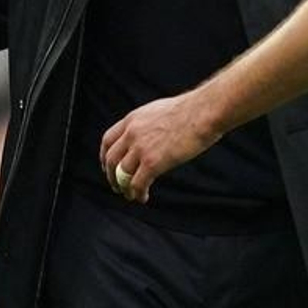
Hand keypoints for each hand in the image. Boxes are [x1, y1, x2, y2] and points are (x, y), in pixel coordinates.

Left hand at [99, 92, 220, 203]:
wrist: (203, 112)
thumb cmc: (190, 111)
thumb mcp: (158, 111)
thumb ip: (147, 123)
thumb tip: (148, 134)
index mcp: (132, 119)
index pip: (108, 140)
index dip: (105, 156)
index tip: (107, 166)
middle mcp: (132, 133)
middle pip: (111, 159)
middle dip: (111, 175)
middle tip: (116, 185)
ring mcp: (141, 148)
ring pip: (122, 174)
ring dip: (124, 188)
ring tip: (130, 195)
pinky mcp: (153, 162)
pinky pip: (138, 184)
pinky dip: (138, 194)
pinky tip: (144, 197)